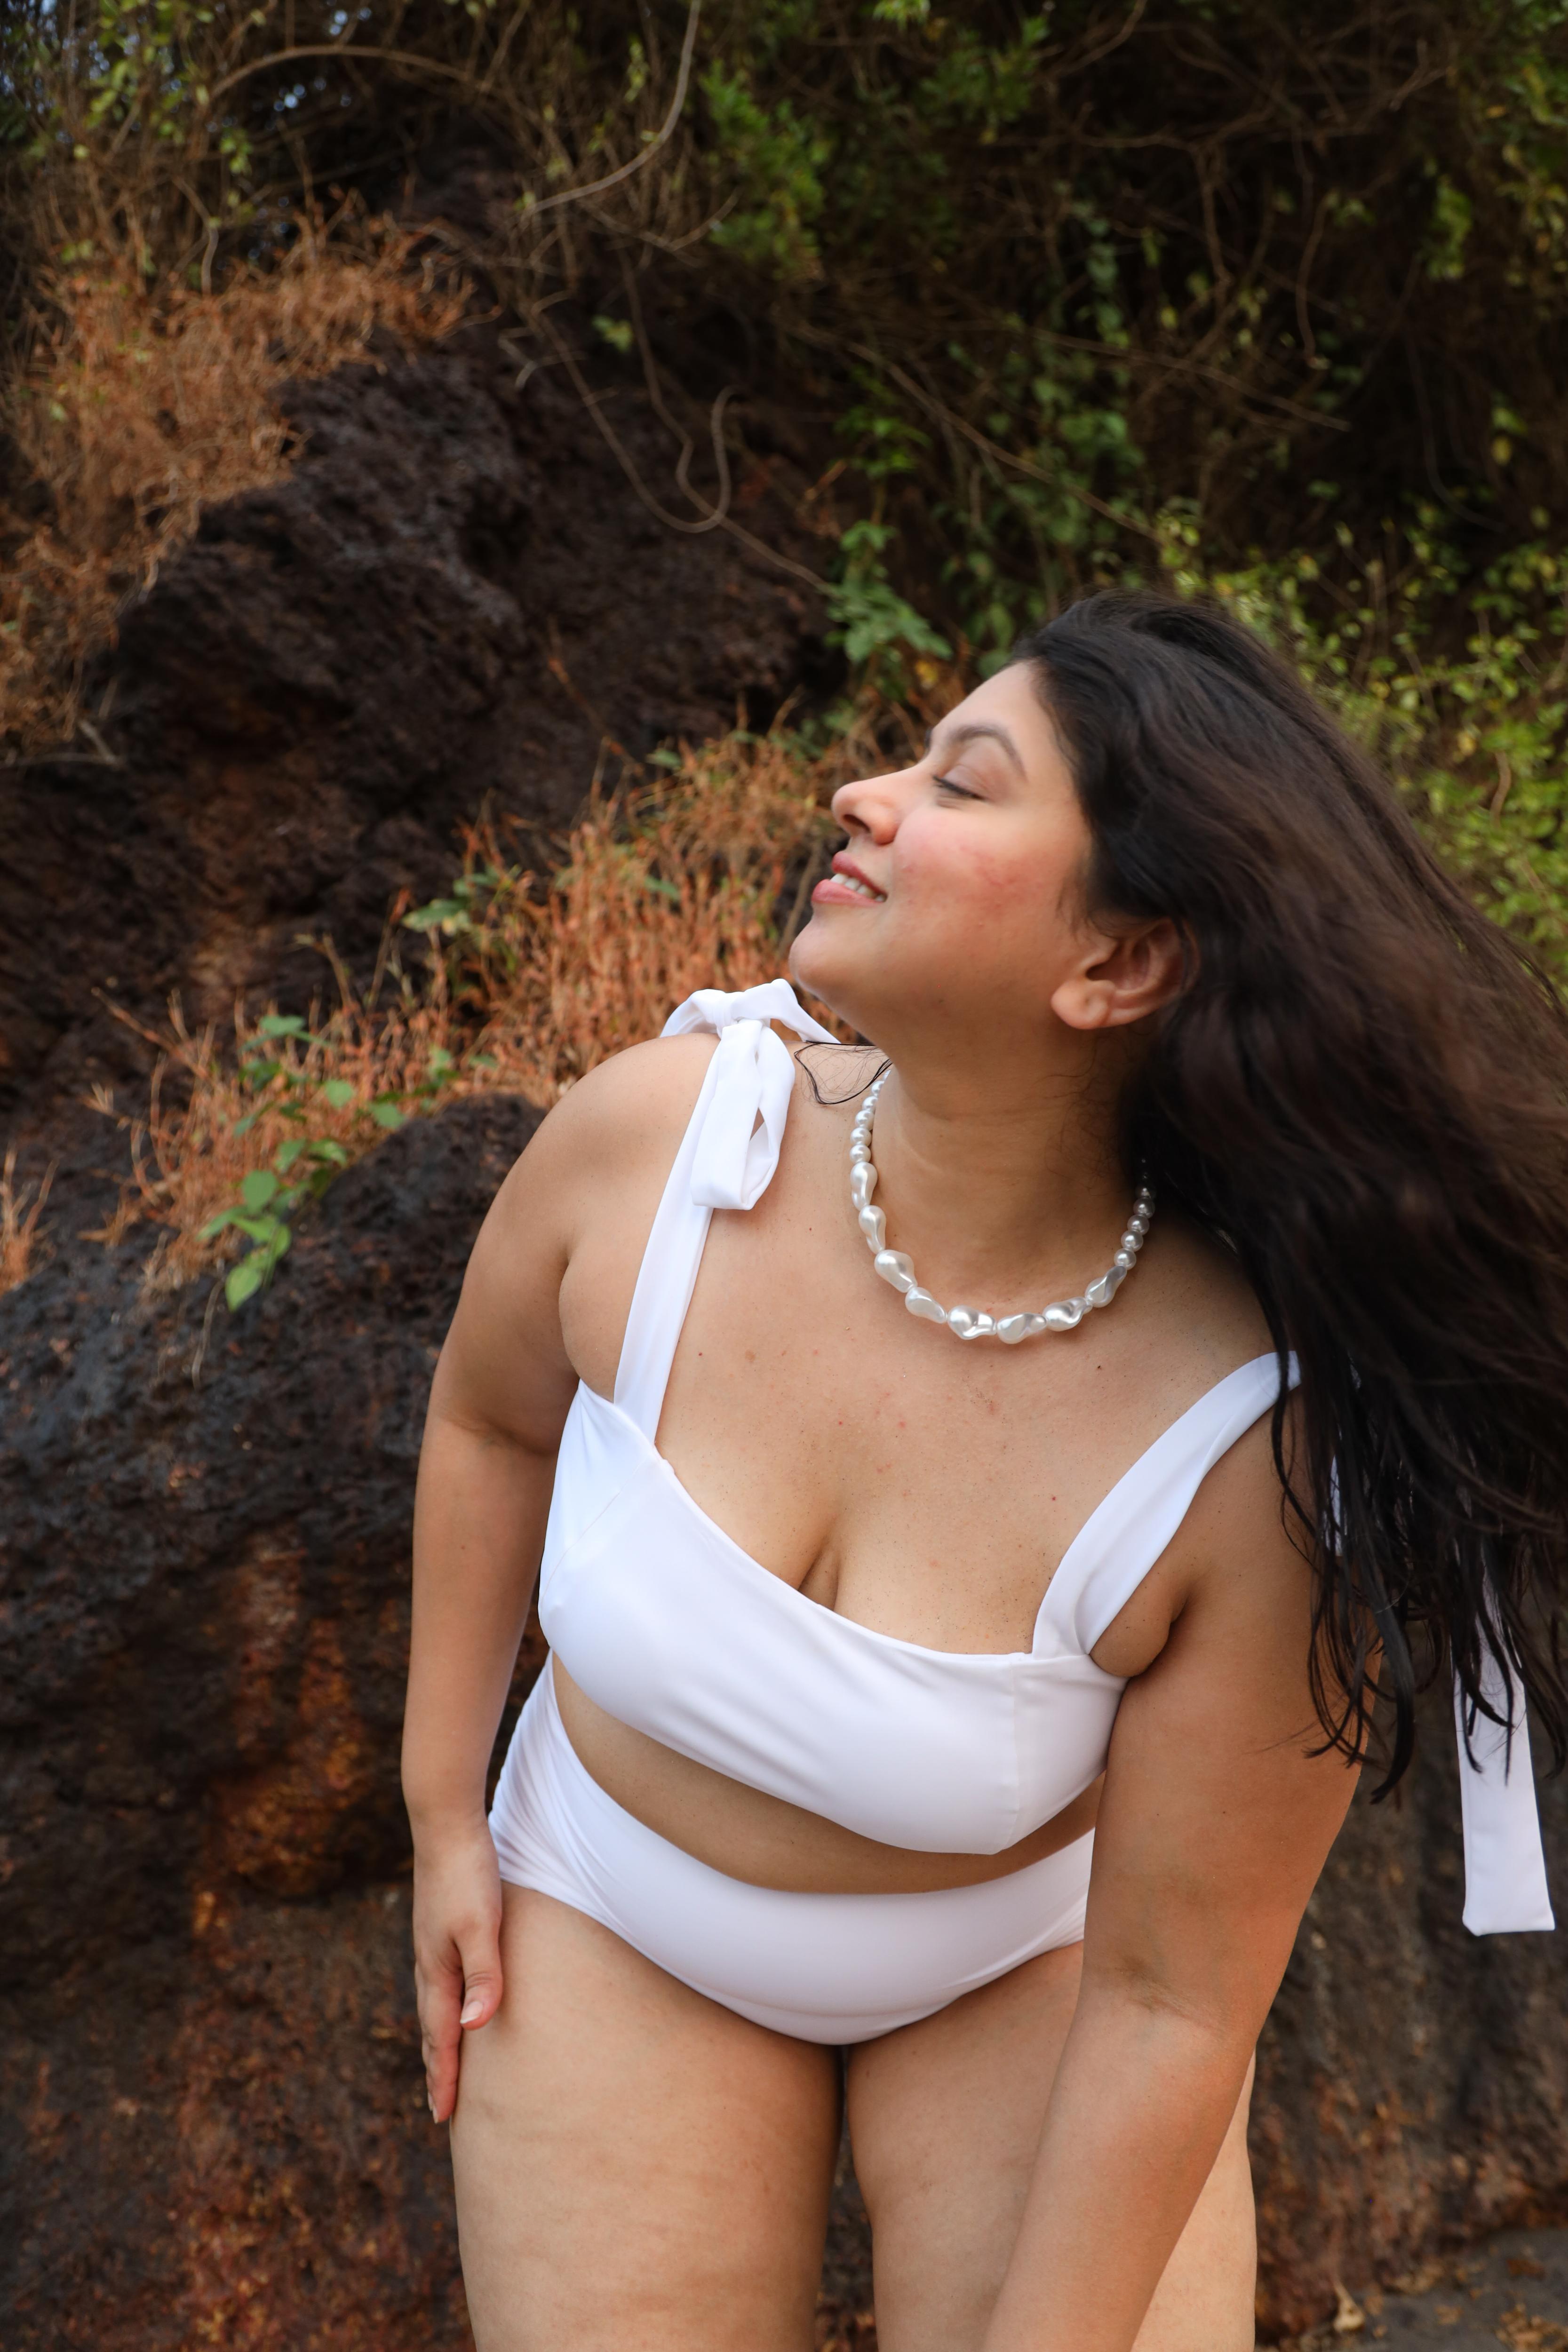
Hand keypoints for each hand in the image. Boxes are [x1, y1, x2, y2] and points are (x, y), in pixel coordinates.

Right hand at [412, 1823, 504, 2123]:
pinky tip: (453, 1999)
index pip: (441, 2037)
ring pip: (433, 2004)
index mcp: (437, 1970)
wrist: (446, 1822)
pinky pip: (440, 1981)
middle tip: (441, 2107)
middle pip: (431, 2027)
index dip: (444, 2077)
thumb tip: (475, 2029)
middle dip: (436, 2068)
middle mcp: (429, 1962)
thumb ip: (483, 1975)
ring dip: (437, 2038)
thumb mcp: (482, 1925)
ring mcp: (432, 1943)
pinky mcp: (440, 1927)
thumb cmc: (468, 1873)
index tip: (443, 2117)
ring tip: (443, 2063)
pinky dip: (443, 2005)